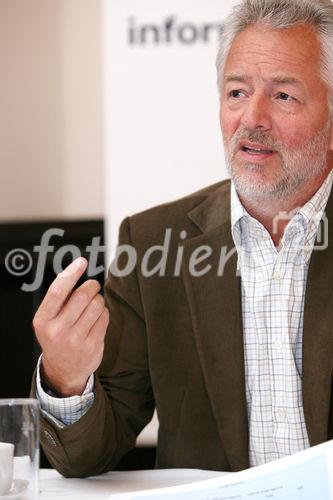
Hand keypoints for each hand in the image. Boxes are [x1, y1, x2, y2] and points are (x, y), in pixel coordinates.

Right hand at [33, 257, 108, 396]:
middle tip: (93, 286)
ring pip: (96, 305)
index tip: (82, 261)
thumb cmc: (57, 337)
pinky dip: (104, 313)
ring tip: (93, 305)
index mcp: (43, 320)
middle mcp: (57, 330)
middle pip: (82, 295)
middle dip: (91, 286)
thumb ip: (59, 300)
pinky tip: (97, 319)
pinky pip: (104, 318)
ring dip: (98, 300)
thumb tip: (76, 271)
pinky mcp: (93, 346)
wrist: (63, 370)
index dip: (71, 273)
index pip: (58, 290)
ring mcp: (76, 340)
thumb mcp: (48, 320)